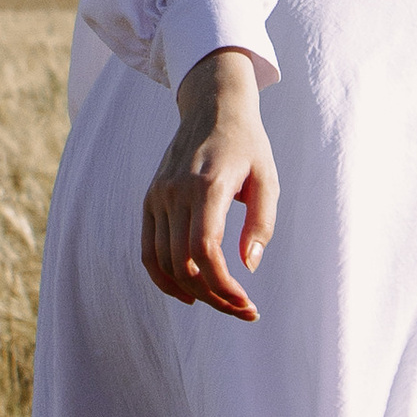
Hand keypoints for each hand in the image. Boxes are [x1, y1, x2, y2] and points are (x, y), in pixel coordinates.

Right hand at [142, 51, 277, 317]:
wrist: (213, 107)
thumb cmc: (248, 145)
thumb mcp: (268, 179)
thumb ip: (261, 223)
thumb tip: (248, 266)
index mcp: (208, 186)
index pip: (205, 251)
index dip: (224, 285)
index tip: (247, 302)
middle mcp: (176, 192)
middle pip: (184, 264)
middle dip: (214, 296)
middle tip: (242, 309)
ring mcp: (158, 196)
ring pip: (163, 263)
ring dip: (192, 292)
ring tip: (221, 302)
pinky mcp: (150, 200)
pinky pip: (148, 251)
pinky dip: (164, 278)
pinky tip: (188, 292)